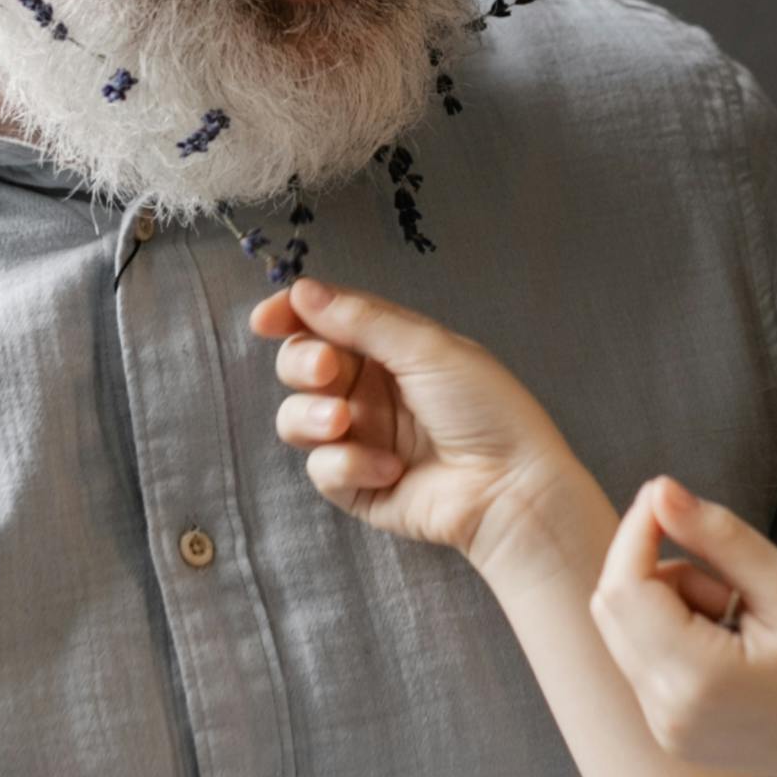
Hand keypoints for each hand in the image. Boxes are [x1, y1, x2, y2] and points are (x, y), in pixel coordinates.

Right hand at [253, 277, 594, 576]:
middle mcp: (370, 390)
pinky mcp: (357, 486)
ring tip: (343, 421)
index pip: (327, 321)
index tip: (266, 319)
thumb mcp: (427, 349)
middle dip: (303, 363)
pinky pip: (322, 469)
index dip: (291, 316)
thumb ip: (362, 319)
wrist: (509, 487)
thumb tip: (302, 289)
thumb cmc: (484, 409)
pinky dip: (348, 465)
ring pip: (297, 419)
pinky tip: (390, 469)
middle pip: (302, 365)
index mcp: (390, 348)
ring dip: (310, 416)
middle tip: (327, 370)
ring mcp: (361, 439)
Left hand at [587, 475, 776, 776]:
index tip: (668, 499)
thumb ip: (718, 538)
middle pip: (611, 610)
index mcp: (699, 679)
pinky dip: (674, 636)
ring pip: (625, 633)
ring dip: (668, 605)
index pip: (623, 588)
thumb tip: (658, 490)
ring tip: (740, 618)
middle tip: (729, 577)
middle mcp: (667, 714)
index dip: (637, 532)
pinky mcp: (671, 736)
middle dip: (655, 570)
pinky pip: (644, 663)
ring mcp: (666, 732)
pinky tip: (731, 647)